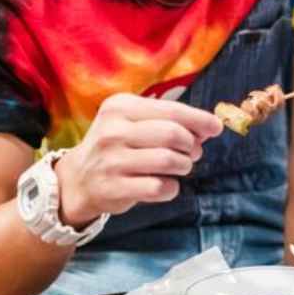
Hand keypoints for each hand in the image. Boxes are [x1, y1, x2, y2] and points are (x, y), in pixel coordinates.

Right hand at [55, 93, 223, 224]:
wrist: (78, 179)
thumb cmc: (116, 146)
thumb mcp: (133, 122)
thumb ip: (168, 120)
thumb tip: (209, 126)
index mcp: (120, 107)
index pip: (171, 110)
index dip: (199, 120)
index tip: (215, 128)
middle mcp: (113, 131)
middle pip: (173, 135)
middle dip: (191, 145)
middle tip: (192, 153)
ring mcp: (111, 160)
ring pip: (168, 161)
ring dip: (184, 166)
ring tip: (180, 167)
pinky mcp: (114, 188)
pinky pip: (159, 188)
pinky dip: (171, 188)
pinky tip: (166, 185)